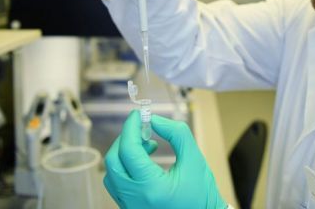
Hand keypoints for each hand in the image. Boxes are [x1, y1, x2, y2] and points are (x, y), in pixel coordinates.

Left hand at [104, 111, 227, 208]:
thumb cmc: (202, 194)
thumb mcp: (194, 159)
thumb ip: (176, 134)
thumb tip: (154, 120)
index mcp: (151, 188)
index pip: (129, 151)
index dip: (131, 127)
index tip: (138, 114)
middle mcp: (135, 200)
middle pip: (113, 161)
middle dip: (125, 139)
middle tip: (142, 128)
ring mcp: (130, 206)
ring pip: (112, 173)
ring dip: (125, 153)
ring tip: (148, 145)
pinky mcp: (129, 208)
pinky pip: (117, 183)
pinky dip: (125, 166)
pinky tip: (144, 160)